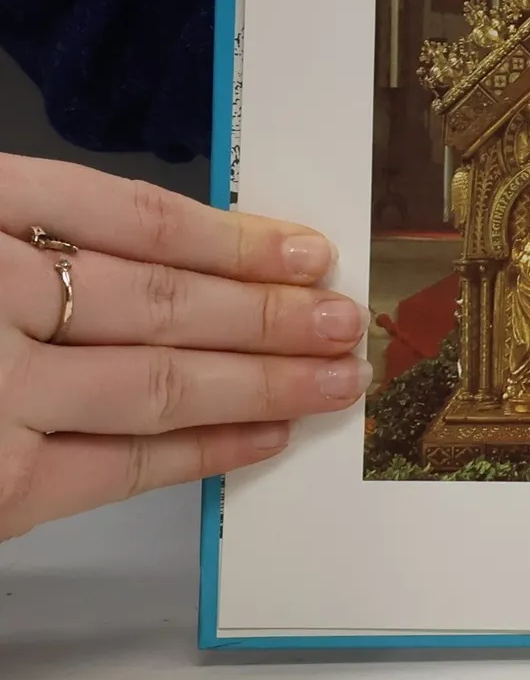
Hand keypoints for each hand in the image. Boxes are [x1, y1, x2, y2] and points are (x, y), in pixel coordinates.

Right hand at [0, 155, 369, 542]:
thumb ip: (22, 238)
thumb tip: (163, 260)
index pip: (125, 215)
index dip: (229, 233)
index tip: (299, 245)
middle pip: (162, 298)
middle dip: (269, 310)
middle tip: (346, 315)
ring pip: (159, 376)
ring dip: (264, 375)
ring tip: (334, 369)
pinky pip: (118, 464)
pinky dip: (203, 450)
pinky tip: (261, 435)